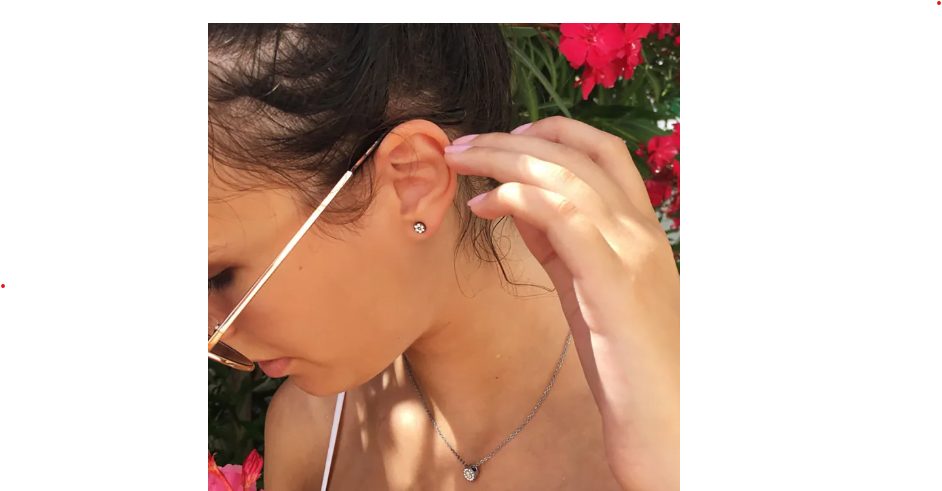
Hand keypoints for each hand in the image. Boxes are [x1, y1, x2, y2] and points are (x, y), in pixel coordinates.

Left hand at [444, 117, 687, 490]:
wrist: (660, 414)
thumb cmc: (622, 354)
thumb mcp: (585, 283)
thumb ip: (558, 240)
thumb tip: (516, 202)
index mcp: (640, 226)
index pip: (604, 149)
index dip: (553, 131)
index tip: (506, 136)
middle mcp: (640, 227)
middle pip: (576, 152)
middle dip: (512, 139)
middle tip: (463, 144)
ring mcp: (630, 249)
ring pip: (565, 173)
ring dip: (505, 158)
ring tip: (462, 161)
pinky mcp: (610, 278)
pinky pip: (561, 214)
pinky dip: (517, 197)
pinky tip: (485, 203)